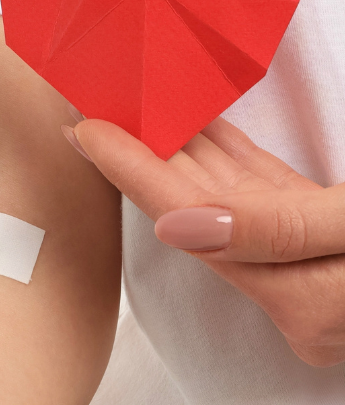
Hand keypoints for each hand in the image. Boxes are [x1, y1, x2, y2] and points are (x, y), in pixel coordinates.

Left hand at [65, 116, 344, 367]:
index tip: (83, 131)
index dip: (133, 171)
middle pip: (196, 210)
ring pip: (229, 197)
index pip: (189, 223)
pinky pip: (267, 195)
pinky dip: (233, 158)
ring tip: (133, 105)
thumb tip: (177, 226)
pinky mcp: (330, 242)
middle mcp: (294, 290)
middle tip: (93, 108)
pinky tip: (201, 125)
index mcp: (300, 298)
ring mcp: (309, 268)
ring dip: (183, 149)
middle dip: (144, 155)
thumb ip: (284, 229)